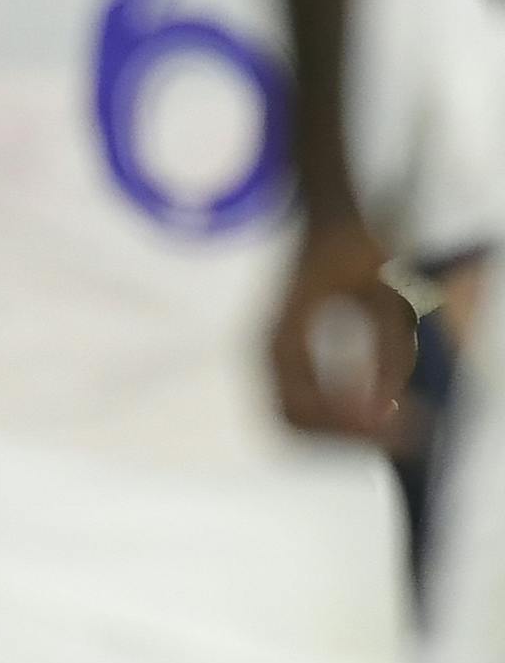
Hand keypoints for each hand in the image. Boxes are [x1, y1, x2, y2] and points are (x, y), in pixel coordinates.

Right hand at [270, 213, 405, 444]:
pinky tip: (365, 411)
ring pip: (290, 416)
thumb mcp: (384, 296)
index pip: (303, 401)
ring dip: (334, 432)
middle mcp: (267, 350)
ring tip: (384, 427)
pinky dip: (329, 418)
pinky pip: (296, 403)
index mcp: (283, 334)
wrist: (325, 226)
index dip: (347, 424)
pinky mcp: (282, 360)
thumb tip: (390, 403)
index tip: (395, 426)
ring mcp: (270, 357)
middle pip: (290, 418)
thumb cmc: (352, 252)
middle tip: (395, 435)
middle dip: (341, 436)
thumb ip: (388, 349)